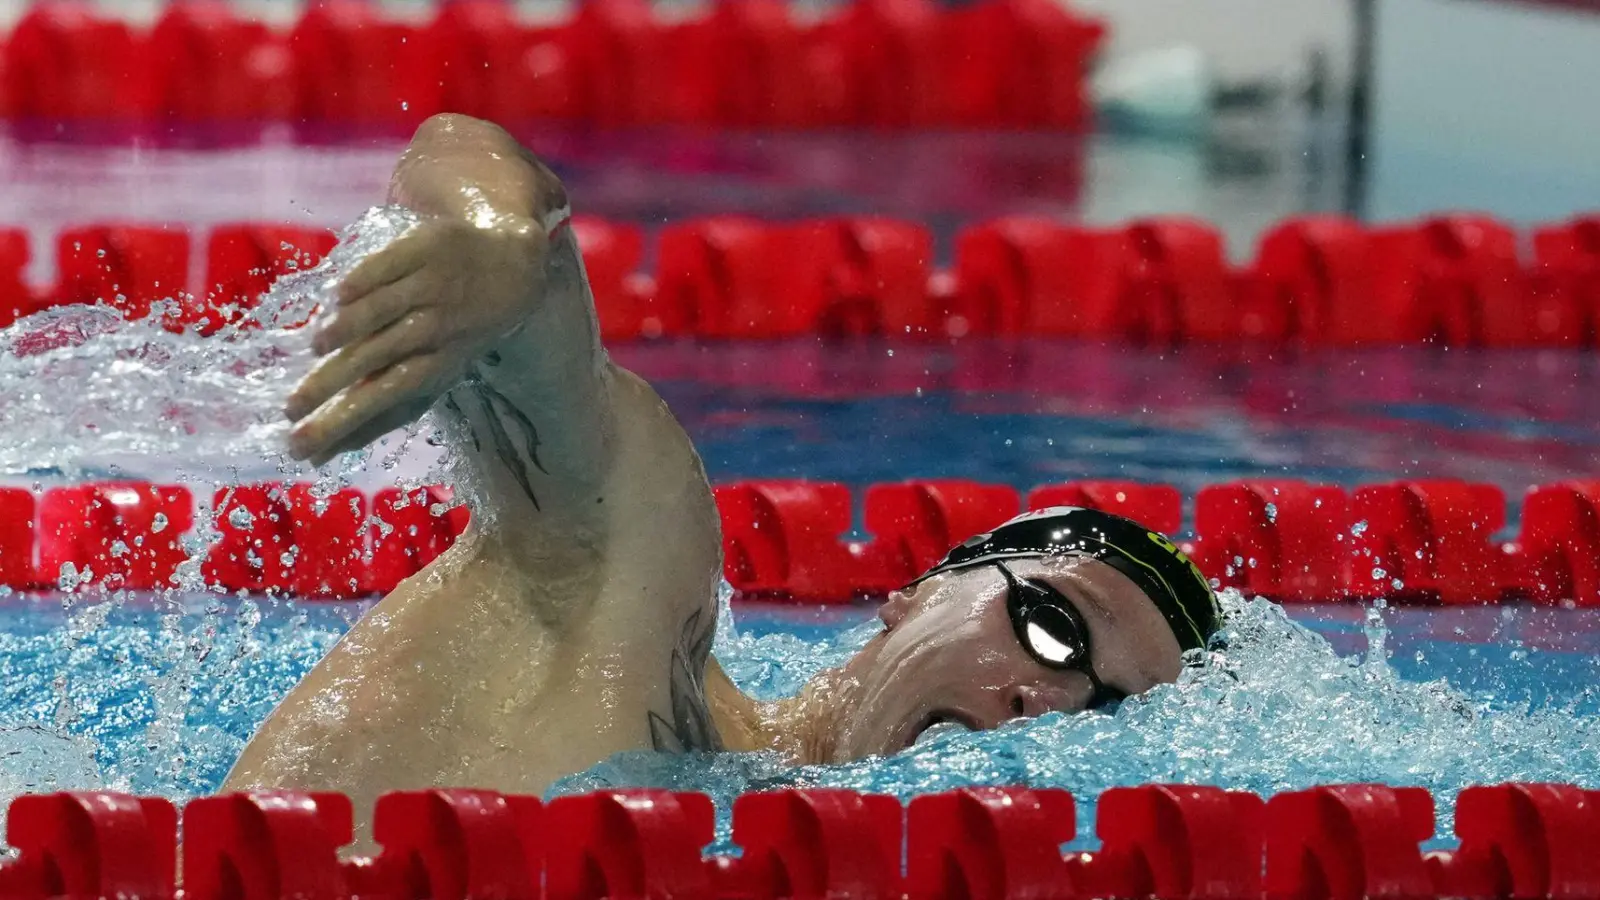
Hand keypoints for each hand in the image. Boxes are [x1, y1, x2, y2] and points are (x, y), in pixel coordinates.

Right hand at [285, 214, 546, 466]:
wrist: (513, 267)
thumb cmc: (458, 334)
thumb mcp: (432, 376)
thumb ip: (382, 412)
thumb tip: (325, 455)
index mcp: (438, 364)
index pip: (384, 398)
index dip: (344, 420)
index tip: (301, 443)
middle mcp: (436, 326)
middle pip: (378, 357)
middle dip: (331, 385)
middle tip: (289, 409)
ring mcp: (432, 285)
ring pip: (384, 309)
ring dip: (347, 328)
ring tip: (315, 347)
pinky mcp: (427, 247)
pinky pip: (388, 265)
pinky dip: (362, 280)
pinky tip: (336, 297)